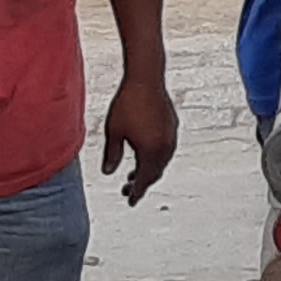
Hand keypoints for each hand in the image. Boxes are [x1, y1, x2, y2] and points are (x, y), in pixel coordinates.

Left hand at [100, 72, 180, 204]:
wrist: (146, 79)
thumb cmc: (127, 104)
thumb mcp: (114, 131)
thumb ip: (112, 154)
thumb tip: (108, 173)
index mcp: (151, 151)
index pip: (144, 180)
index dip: (136, 193)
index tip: (129, 202)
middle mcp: (165, 147)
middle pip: (155, 173)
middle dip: (142, 183)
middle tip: (126, 189)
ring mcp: (171, 136)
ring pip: (161, 161)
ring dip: (149, 169)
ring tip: (133, 173)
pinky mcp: (172, 126)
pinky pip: (165, 149)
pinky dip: (155, 156)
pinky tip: (144, 152)